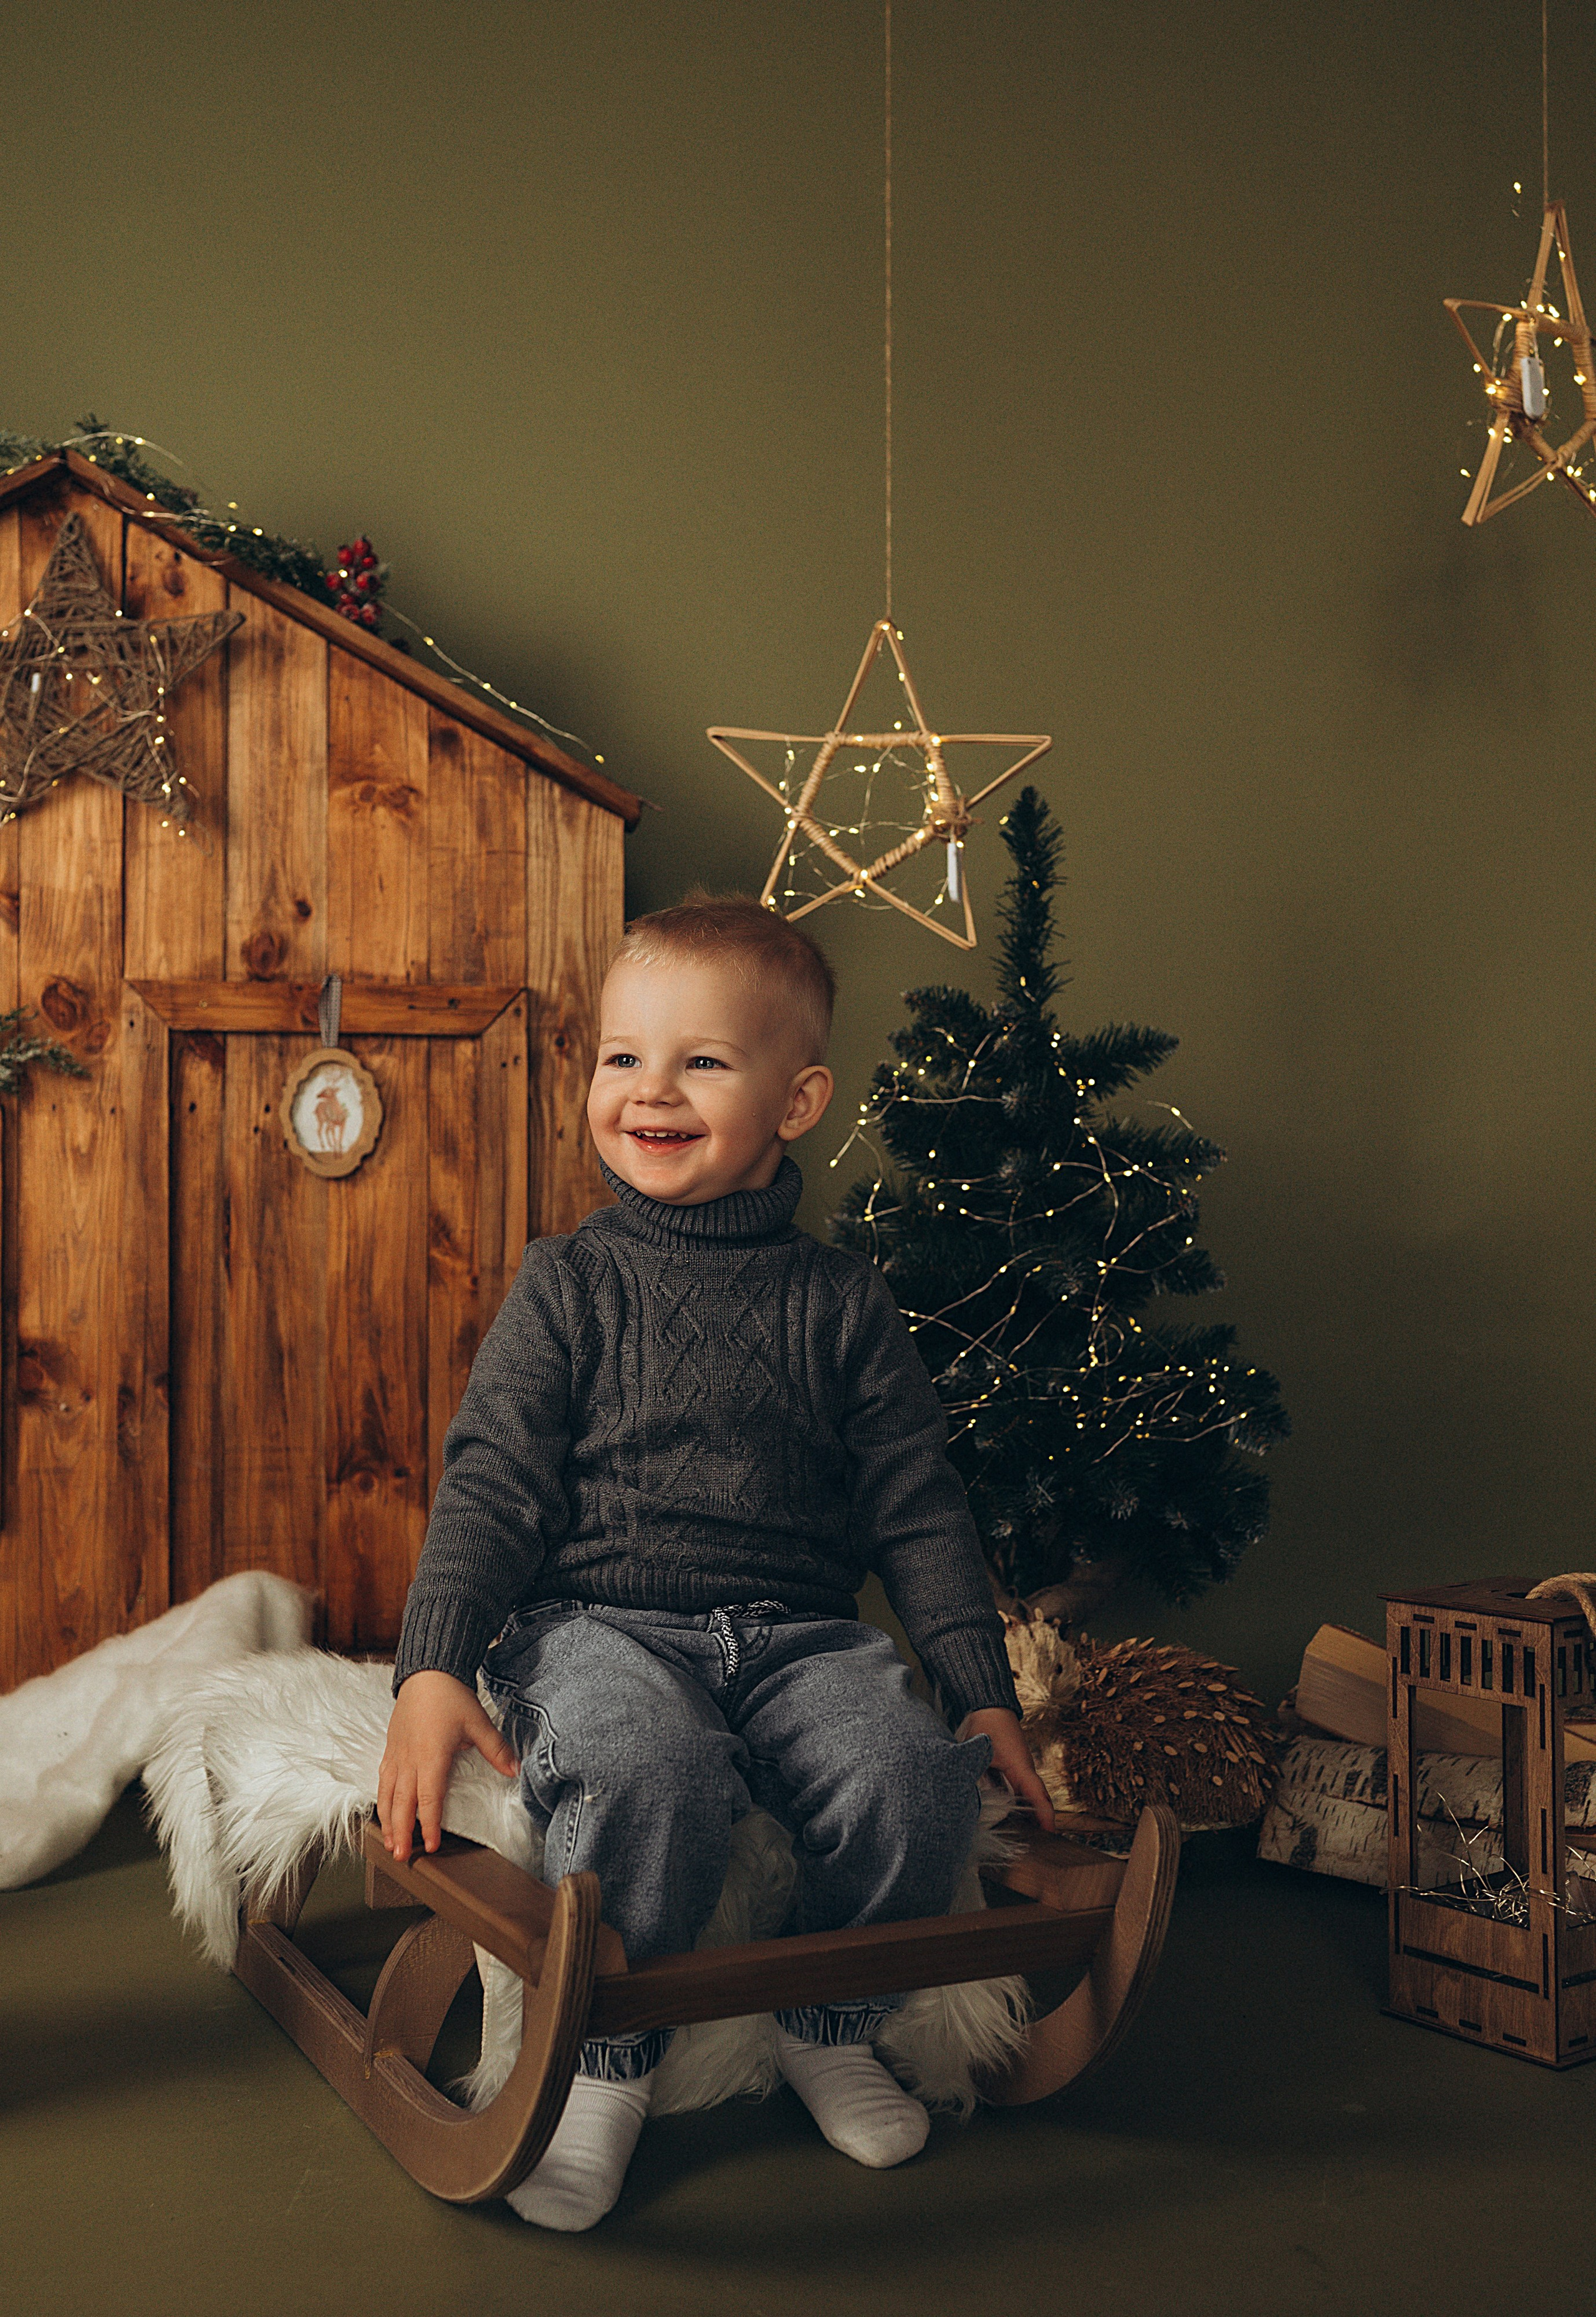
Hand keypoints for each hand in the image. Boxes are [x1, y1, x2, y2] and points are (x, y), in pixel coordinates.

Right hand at [376, 1669, 520, 1862]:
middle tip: (401, 1857)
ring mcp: (397, 1754)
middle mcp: (409, 1760)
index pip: (429, 1798)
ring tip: (390, 1843)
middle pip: (402, 1803)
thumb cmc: (451, 1697)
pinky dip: (382, 1799)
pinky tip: (384, 1811)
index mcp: (431, 1756)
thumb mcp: (478, 1722)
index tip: (431, 1845)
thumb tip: (515, 1771)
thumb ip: (496, 1749)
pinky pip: (382, 1779)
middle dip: (401, 1832)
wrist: (426, 1673)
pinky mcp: (390, 1748)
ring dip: (388, 1821)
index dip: (429, 1824)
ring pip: (387, 1794)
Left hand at [960, 1706, 1055, 1832]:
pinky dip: (1023, 1803)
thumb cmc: (987, 1724)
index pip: (1037, 1793)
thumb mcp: (981, 1750)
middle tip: (1044, 1845)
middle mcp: (1025, 1769)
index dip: (1044, 1814)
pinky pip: (1022, 1789)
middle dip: (1043, 1820)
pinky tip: (1015, 1817)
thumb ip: (975, 1772)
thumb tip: (967, 1796)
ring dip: (1034, 1813)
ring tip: (1033, 1838)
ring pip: (1031, 1795)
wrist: (990, 1705)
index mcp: (1021, 1766)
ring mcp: (1021, 1768)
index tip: (1051, 1832)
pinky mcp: (1014, 1768)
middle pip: (1039, 1799)